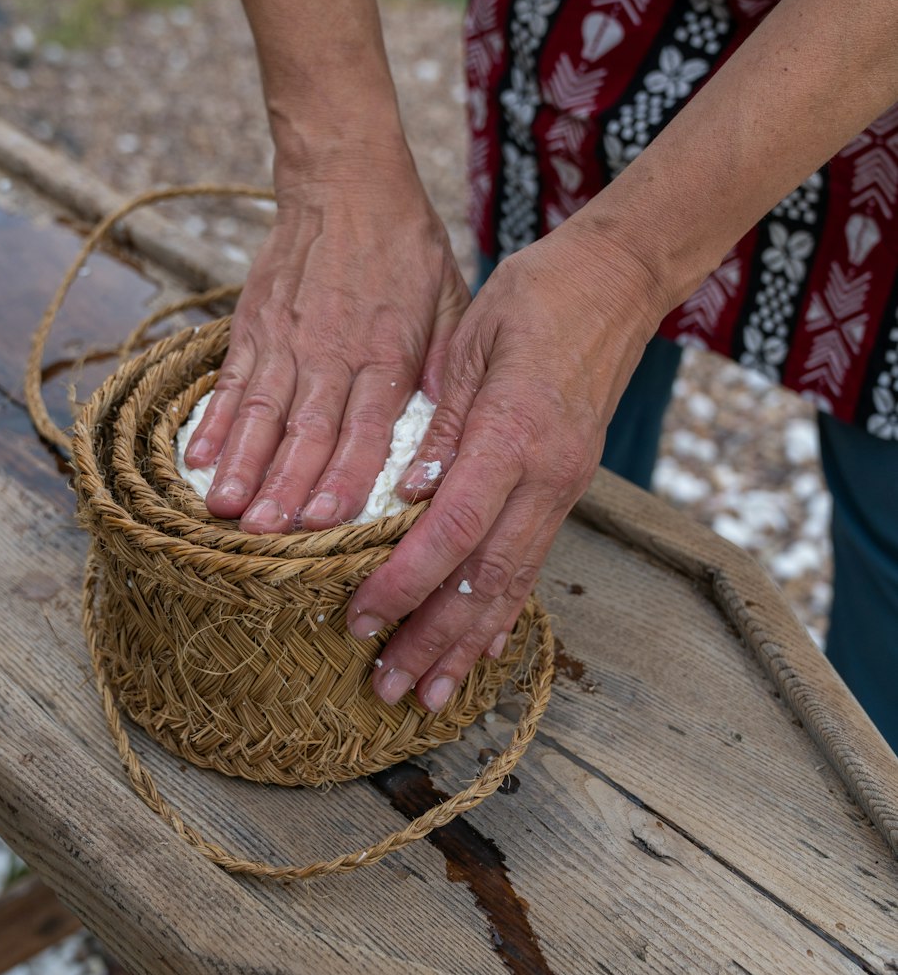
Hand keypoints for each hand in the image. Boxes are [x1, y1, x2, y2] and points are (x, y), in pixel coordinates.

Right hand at [184, 153, 469, 531]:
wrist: (347, 181)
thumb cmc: (407, 248)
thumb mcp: (451, 301)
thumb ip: (449, 369)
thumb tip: (448, 437)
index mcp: (385, 351)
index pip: (365, 427)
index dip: (345, 476)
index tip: (327, 522)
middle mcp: (332, 351)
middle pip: (305, 431)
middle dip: (284, 487)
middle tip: (265, 536)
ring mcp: (286, 339)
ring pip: (260, 413)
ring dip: (241, 464)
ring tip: (224, 511)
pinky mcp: (253, 325)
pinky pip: (229, 381)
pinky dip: (211, 423)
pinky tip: (195, 462)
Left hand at [347, 218, 666, 710]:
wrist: (617, 280)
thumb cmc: (535, 295)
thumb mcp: (471, 341)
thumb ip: (443, 424)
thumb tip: (410, 494)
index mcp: (514, 435)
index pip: (452, 531)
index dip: (404, 583)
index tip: (359, 619)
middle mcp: (548, 475)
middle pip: (485, 579)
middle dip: (433, 640)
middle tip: (386, 689)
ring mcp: (565, 485)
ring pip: (514, 583)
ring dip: (468, 643)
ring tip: (430, 694)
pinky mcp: (569, 484)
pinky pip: (534, 560)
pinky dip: (505, 610)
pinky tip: (483, 647)